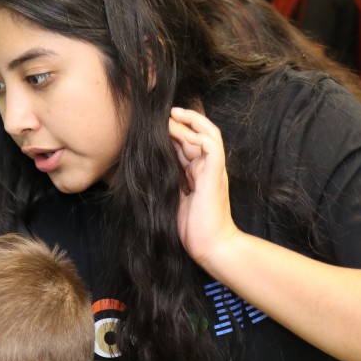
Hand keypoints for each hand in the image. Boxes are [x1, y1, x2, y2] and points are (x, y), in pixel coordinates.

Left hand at [168, 106, 239, 266]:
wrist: (211, 246)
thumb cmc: (192, 229)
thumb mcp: (172, 199)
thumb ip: (165, 182)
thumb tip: (145, 169)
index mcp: (197, 174)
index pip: (187, 145)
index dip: (173, 133)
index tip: (155, 126)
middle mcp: (207, 168)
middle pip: (197, 135)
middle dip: (180, 121)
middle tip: (161, 113)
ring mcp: (213, 170)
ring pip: (207, 134)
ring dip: (191, 122)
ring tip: (173, 114)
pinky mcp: (216, 176)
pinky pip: (212, 147)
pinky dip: (199, 136)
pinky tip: (183, 132)